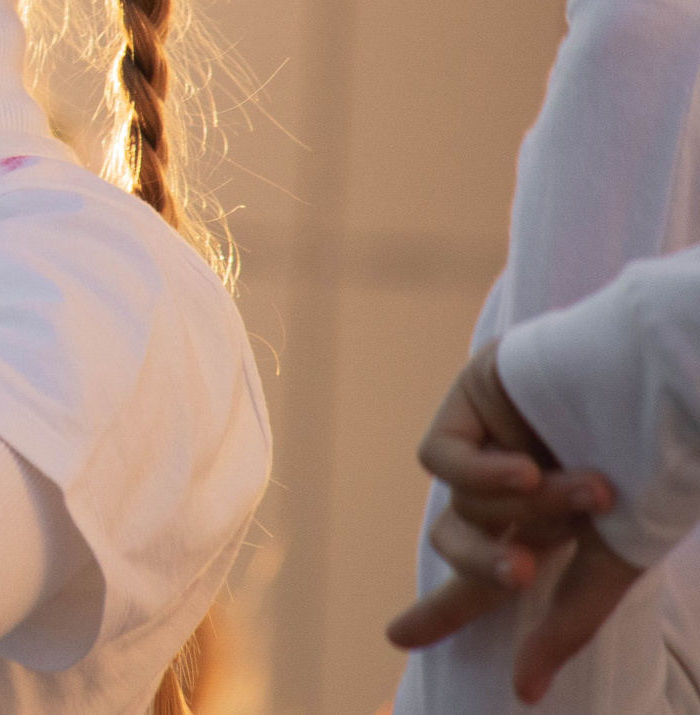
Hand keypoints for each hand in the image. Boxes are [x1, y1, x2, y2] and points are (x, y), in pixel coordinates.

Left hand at [386, 344, 640, 701]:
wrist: (673, 385)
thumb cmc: (658, 467)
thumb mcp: (613, 558)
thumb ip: (566, 622)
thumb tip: (524, 692)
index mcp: (553, 523)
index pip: (484, 576)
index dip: (442, 609)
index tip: (398, 639)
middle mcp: (519, 483)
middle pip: (462, 542)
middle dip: (482, 568)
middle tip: (520, 573)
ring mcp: (494, 438)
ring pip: (465, 504)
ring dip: (525, 508)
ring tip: (589, 488)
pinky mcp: (474, 397)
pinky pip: (442, 455)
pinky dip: (479, 472)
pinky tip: (525, 466)